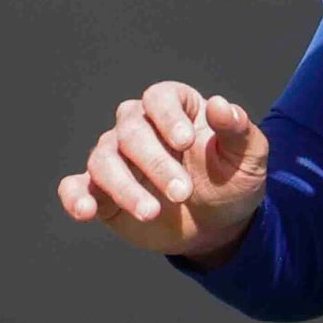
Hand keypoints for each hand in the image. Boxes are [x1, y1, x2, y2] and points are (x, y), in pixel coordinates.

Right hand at [56, 81, 271, 267]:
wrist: (216, 225)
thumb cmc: (230, 181)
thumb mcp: (247, 158)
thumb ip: (238, 130)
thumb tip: (221, 106)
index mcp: (173, 108)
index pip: (158, 97)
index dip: (168, 117)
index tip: (186, 143)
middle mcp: (138, 127)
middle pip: (130, 130)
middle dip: (154, 162)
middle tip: (182, 192)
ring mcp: (116, 158)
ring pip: (102, 159)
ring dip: (123, 186)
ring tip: (150, 212)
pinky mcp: (101, 192)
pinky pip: (76, 187)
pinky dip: (75, 196)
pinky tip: (85, 211)